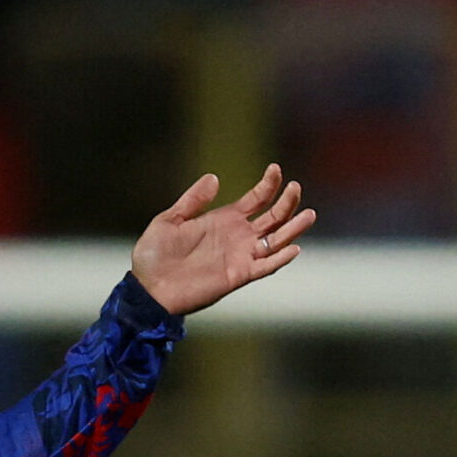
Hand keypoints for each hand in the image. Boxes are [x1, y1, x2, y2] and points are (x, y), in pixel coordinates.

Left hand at [130, 163, 315, 315]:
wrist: (148, 287)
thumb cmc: (154, 255)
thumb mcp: (169, 220)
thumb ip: (193, 201)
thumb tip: (214, 178)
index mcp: (224, 220)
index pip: (256, 200)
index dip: (268, 185)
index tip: (276, 169)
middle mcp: (237, 237)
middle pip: (273, 217)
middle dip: (287, 202)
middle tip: (295, 187)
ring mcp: (240, 256)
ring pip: (276, 241)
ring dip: (292, 228)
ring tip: (309, 214)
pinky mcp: (238, 275)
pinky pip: (265, 267)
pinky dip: (280, 259)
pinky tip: (293, 247)